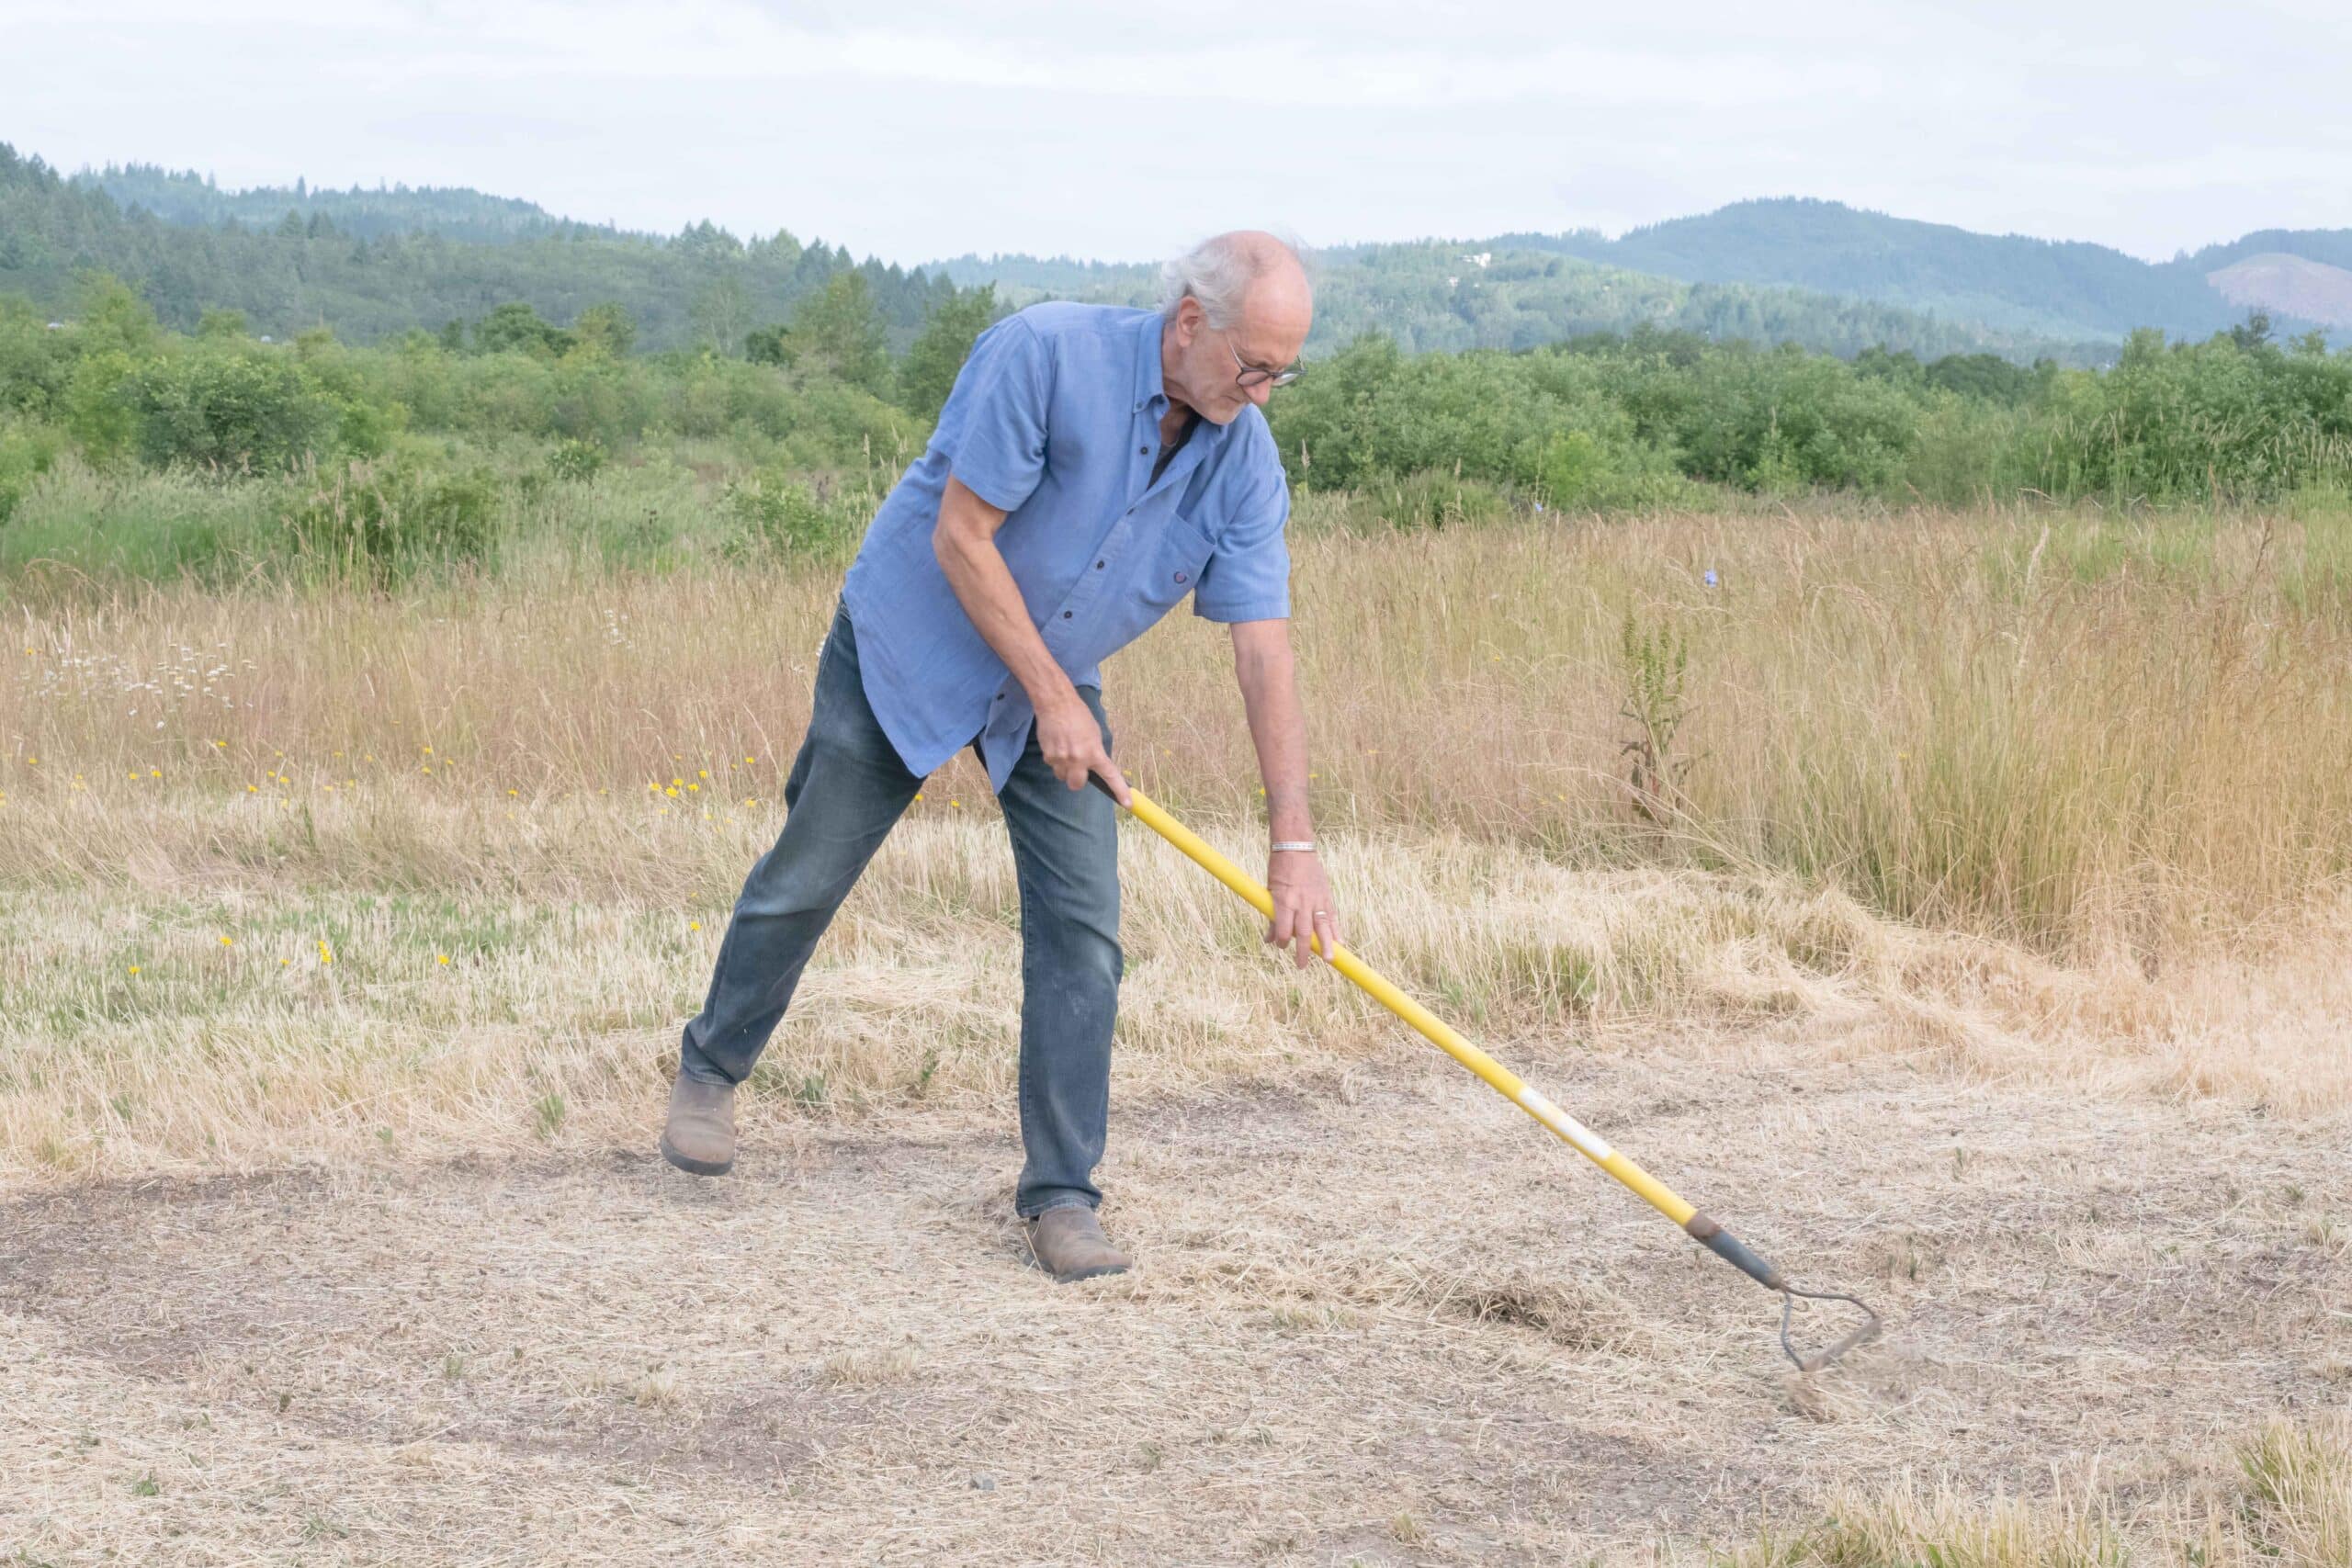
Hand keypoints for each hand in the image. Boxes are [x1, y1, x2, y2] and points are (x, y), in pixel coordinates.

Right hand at [1036, 688, 1127, 804]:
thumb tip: (1095, 765)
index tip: (1127, 803)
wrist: (1056, 704)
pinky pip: (1053, 765)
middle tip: (1078, 768)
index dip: (1119, 790)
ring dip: (1065, 769)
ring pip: (1062, 776)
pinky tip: (1057, 744)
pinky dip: (1055, 759)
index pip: (1110, 775)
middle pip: (1076, 785)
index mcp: (1094, 752)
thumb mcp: (1094, 733)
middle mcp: (1078, 759)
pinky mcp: (1048, 755)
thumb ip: (1095, 752)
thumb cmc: (1078, 715)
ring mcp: (1061, 759)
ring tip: (1065, 750)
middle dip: (1077, 780)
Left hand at [1266, 848, 1339, 967]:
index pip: (1284, 929)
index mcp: (1284, 901)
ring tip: (1329, 959)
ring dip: (1326, 945)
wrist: (1296, 848)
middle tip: (1301, 966)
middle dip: (1303, 951)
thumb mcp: (1271, 892)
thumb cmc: (1278, 869)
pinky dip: (1336, 930)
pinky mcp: (1326, 896)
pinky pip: (1332, 917)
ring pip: (1322, 927)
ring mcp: (1316, 899)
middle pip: (1303, 932)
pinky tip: (1339, 942)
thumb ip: (1272, 916)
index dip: (1283, 942)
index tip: (1281, 946)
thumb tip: (1269, 939)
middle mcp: (1301, 902)